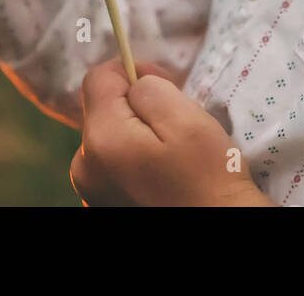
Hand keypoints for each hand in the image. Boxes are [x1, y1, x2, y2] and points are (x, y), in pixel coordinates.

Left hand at [69, 58, 275, 205]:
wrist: (219, 231)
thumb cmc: (208, 179)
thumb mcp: (185, 119)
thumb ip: (150, 89)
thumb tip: (133, 84)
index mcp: (100, 140)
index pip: (98, 78)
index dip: (132, 72)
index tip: (165, 83)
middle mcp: (84, 168)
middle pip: (104, 110)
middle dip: (137, 107)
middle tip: (177, 124)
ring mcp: (92, 191)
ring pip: (111, 137)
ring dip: (138, 134)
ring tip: (173, 153)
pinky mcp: (105, 205)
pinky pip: (116, 166)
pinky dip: (137, 160)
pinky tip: (164, 175)